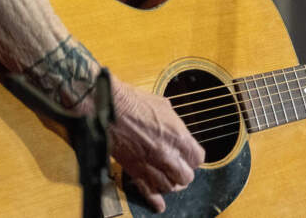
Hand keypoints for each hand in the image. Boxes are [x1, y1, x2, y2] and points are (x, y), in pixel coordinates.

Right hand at [109, 76, 204, 212]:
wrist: (109, 108)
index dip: (193, 157)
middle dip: (183, 172)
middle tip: (178, 167)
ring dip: (169, 184)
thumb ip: (174, 122)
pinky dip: (155, 200)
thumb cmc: (133, 102)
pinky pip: (149, 193)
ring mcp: (151, 165)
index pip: (197, 159)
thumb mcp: (163, 106)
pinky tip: (159, 204)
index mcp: (178, 136)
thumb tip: (177, 128)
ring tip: (167, 178)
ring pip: (169, 187)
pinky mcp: (135, 171)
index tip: (189, 156)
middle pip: (186, 176)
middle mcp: (167, 154)